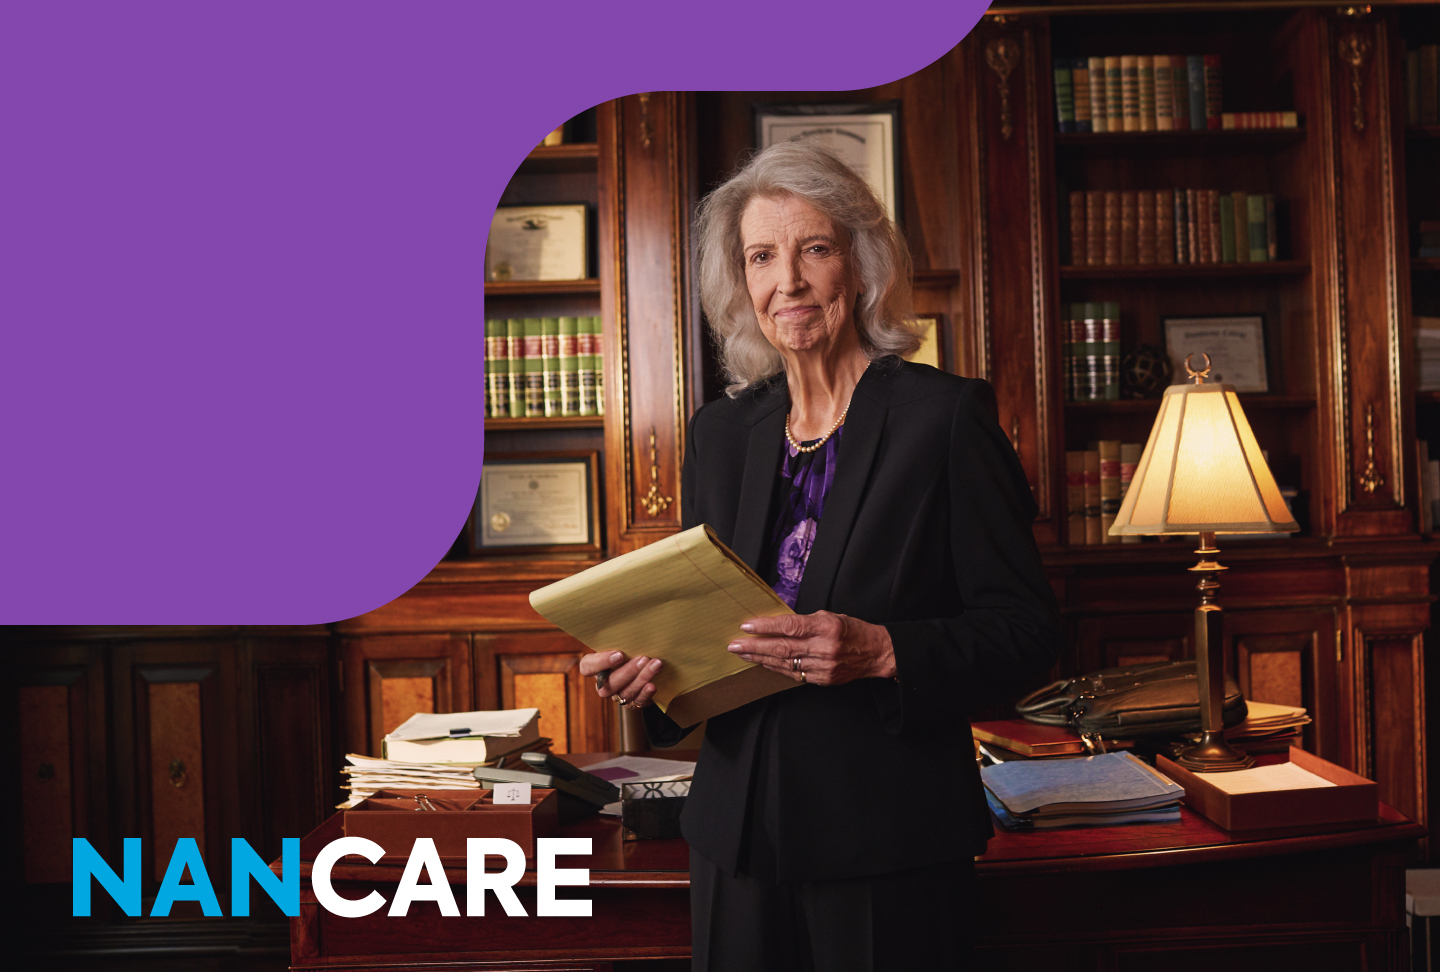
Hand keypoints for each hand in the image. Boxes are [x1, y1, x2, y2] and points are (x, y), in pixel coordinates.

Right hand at [579, 650, 661, 707]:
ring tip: (655, 665)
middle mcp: (603, 685)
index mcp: (595, 668)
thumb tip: (635, 628)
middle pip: (609, 684)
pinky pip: (636, 702)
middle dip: (628, 671)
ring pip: (625, 692)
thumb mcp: (623, 646)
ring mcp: (617, 696)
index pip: (588, 667)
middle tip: (643, 658)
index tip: (619, 654)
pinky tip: (653, 685)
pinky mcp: (631, 704)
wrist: (642, 668)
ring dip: (641, 678)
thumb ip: (623, 643)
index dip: (602, 662)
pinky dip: (645, 694)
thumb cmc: (629, 652)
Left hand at [726, 611, 895, 686]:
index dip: (766, 627)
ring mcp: (824, 666)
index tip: (747, 626)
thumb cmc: (853, 630)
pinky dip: (777, 668)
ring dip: (761, 659)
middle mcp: (825, 647)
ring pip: (786, 663)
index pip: (790, 626)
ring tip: (744, 654)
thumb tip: (777, 624)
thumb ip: (806, 621)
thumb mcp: (831, 616)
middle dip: (755, 646)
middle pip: (783, 647)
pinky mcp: (823, 679)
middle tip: (735, 645)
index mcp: (827, 626)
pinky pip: (794, 675)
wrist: (877, 653)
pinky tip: (764, 663)